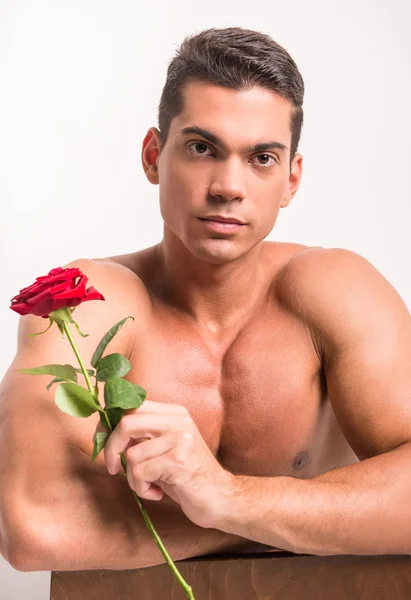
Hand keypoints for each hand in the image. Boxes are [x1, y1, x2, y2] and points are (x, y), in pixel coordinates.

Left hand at [93, 400, 233, 528]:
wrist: (221, 498)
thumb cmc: (187, 476)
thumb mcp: (165, 449)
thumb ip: (142, 437)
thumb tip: (105, 430)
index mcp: (175, 413)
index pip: (132, 405)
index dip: (110, 422)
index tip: (104, 442)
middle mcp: (179, 421)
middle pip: (127, 423)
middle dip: (111, 448)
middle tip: (112, 467)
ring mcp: (181, 439)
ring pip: (132, 455)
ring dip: (133, 479)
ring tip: (149, 486)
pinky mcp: (179, 461)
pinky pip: (140, 473)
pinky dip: (142, 489)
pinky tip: (157, 493)